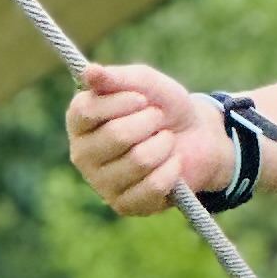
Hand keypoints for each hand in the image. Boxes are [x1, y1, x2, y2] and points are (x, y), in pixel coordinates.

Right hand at [67, 61, 229, 216]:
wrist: (197, 137)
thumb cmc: (163, 107)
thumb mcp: (144, 82)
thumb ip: (116, 77)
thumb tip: (88, 72)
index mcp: (79, 122)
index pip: (86, 111)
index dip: (121, 101)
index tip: (143, 98)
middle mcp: (82, 154)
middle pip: (116, 136)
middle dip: (149, 122)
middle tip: (158, 119)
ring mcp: (101, 183)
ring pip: (139, 160)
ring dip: (164, 144)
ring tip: (166, 140)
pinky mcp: (124, 205)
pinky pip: (153, 185)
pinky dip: (172, 169)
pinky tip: (173, 163)